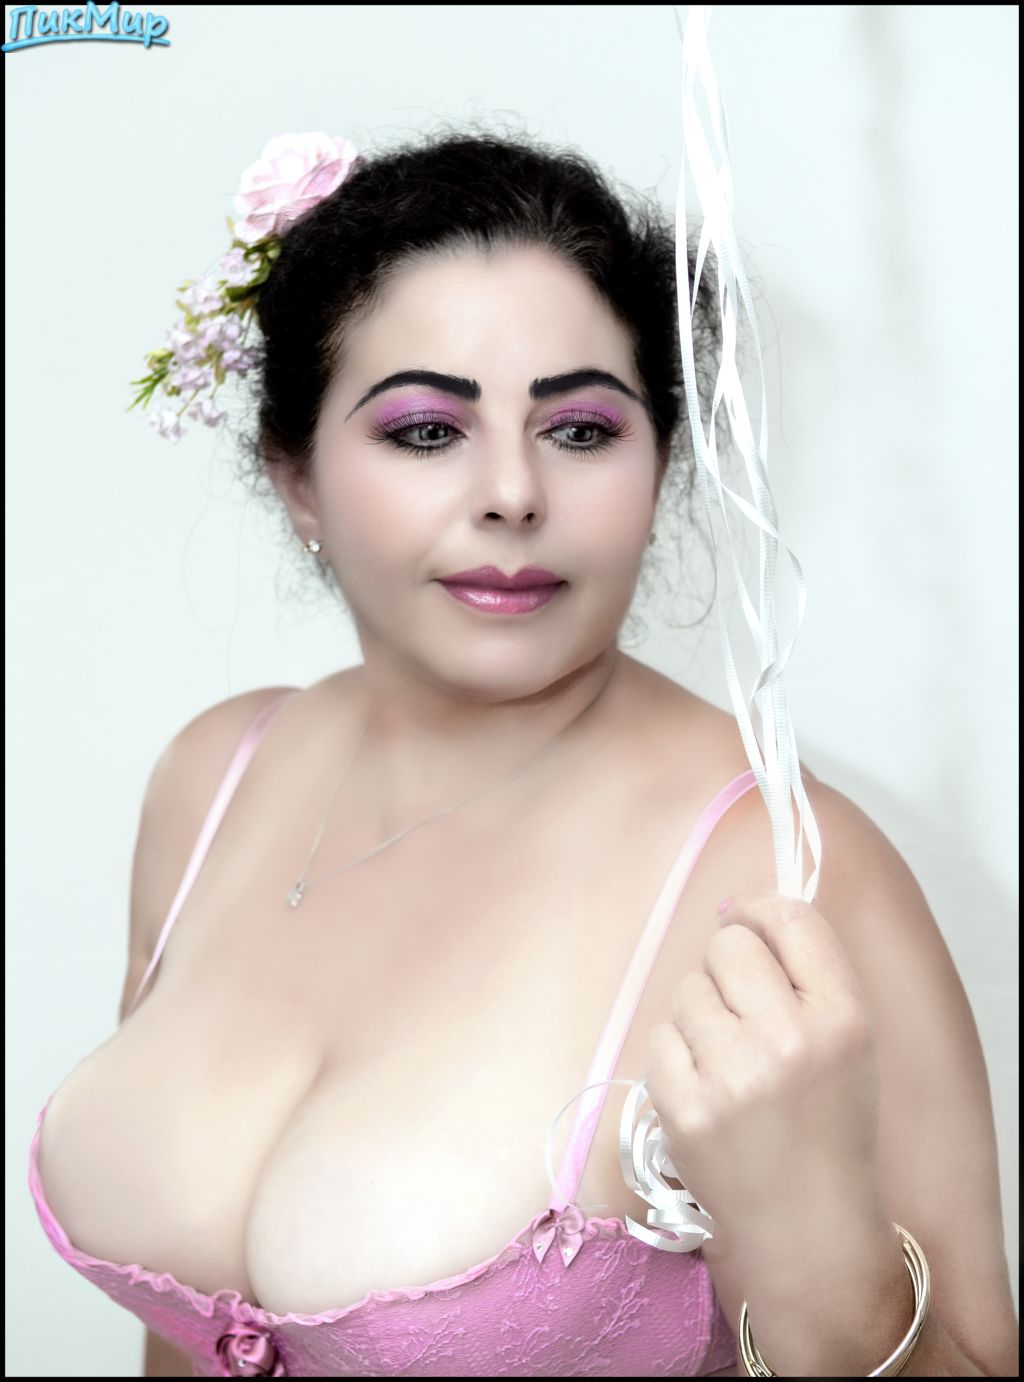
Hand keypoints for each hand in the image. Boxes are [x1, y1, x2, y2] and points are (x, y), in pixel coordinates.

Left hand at [644, 889, 888, 1265]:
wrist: (807, 1227)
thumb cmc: (827, 1123)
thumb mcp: (849, 1041)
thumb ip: (805, 973)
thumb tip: (734, 912)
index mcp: (843, 1018)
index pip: (791, 919)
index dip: (759, 909)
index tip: (745, 921)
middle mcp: (790, 1040)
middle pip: (728, 946)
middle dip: (726, 966)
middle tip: (740, 1008)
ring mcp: (732, 1075)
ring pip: (687, 990)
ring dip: (700, 1016)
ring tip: (728, 1061)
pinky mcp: (685, 1107)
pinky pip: (660, 1037)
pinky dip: (676, 1057)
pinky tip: (706, 1089)